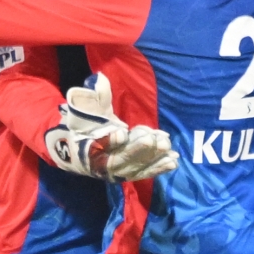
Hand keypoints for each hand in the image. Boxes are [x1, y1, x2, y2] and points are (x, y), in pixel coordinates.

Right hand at [44, 72, 178, 181]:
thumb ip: (96, 98)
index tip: (121, 133)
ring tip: (168, 148)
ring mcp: (117, 171)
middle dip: (138, 149)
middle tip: (153, 139)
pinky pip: (144, 172)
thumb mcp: (86, 112)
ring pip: (136, 166)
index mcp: (87, 147)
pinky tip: (173, 161)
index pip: (97, 145)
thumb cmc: (84, 129)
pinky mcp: (129, 174)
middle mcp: (102, 163)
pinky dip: (158, 167)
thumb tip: (101, 79)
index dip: (109, 140)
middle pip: (121, 157)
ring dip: (153, 158)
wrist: (80, 156)